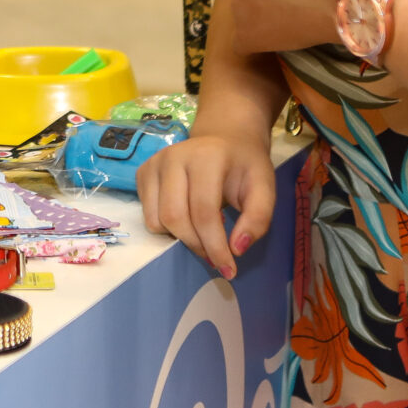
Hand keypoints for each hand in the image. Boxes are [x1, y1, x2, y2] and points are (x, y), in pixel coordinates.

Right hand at [137, 129, 276, 278]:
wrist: (225, 138)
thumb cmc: (245, 166)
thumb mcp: (264, 188)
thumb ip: (258, 218)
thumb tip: (237, 249)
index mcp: (206, 157)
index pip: (204, 212)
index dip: (216, 246)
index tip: (229, 269)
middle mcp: (174, 157)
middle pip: (175, 218)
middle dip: (197, 245)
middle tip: (215, 256)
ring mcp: (154, 163)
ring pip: (157, 221)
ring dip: (181, 238)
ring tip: (203, 231)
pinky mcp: (143, 173)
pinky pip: (147, 216)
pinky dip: (167, 228)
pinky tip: (187, 217)